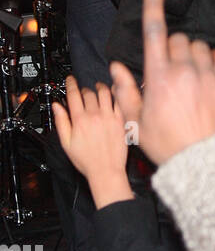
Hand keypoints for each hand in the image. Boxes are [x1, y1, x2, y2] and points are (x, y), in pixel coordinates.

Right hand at [52, 79, 133, 208]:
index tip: (71, 80)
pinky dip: (114, 93)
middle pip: (88, 93)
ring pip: (104, 92)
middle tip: (83, 91)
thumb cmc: (86, 160)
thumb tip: (57, 107)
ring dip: (99, 87)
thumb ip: (61, 122)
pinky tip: (112, 93)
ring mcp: (109, 116)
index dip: (71, 84)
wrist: (105, 171)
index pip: (74, 95)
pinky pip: (118, 100)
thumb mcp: (66, 144)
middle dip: (84, 89)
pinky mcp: (120, 119)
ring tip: (98, 88)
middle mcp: (95, 116)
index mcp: (80, 121)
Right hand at [110, 0, 214, 166]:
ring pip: (199, 46)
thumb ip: (126, 91)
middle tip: (172, 74)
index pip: (154, 32)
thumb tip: (117, 68)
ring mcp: (208, 74)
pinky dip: (214, 63)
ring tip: (191, 82)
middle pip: (178, 39)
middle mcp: (184, 70)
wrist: (204, 164)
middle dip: (173, 51)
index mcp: (159, 78)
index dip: (153, 4)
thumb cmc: (169, 145)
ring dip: (193, 57)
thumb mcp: (137, 122)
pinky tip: (208, 80)